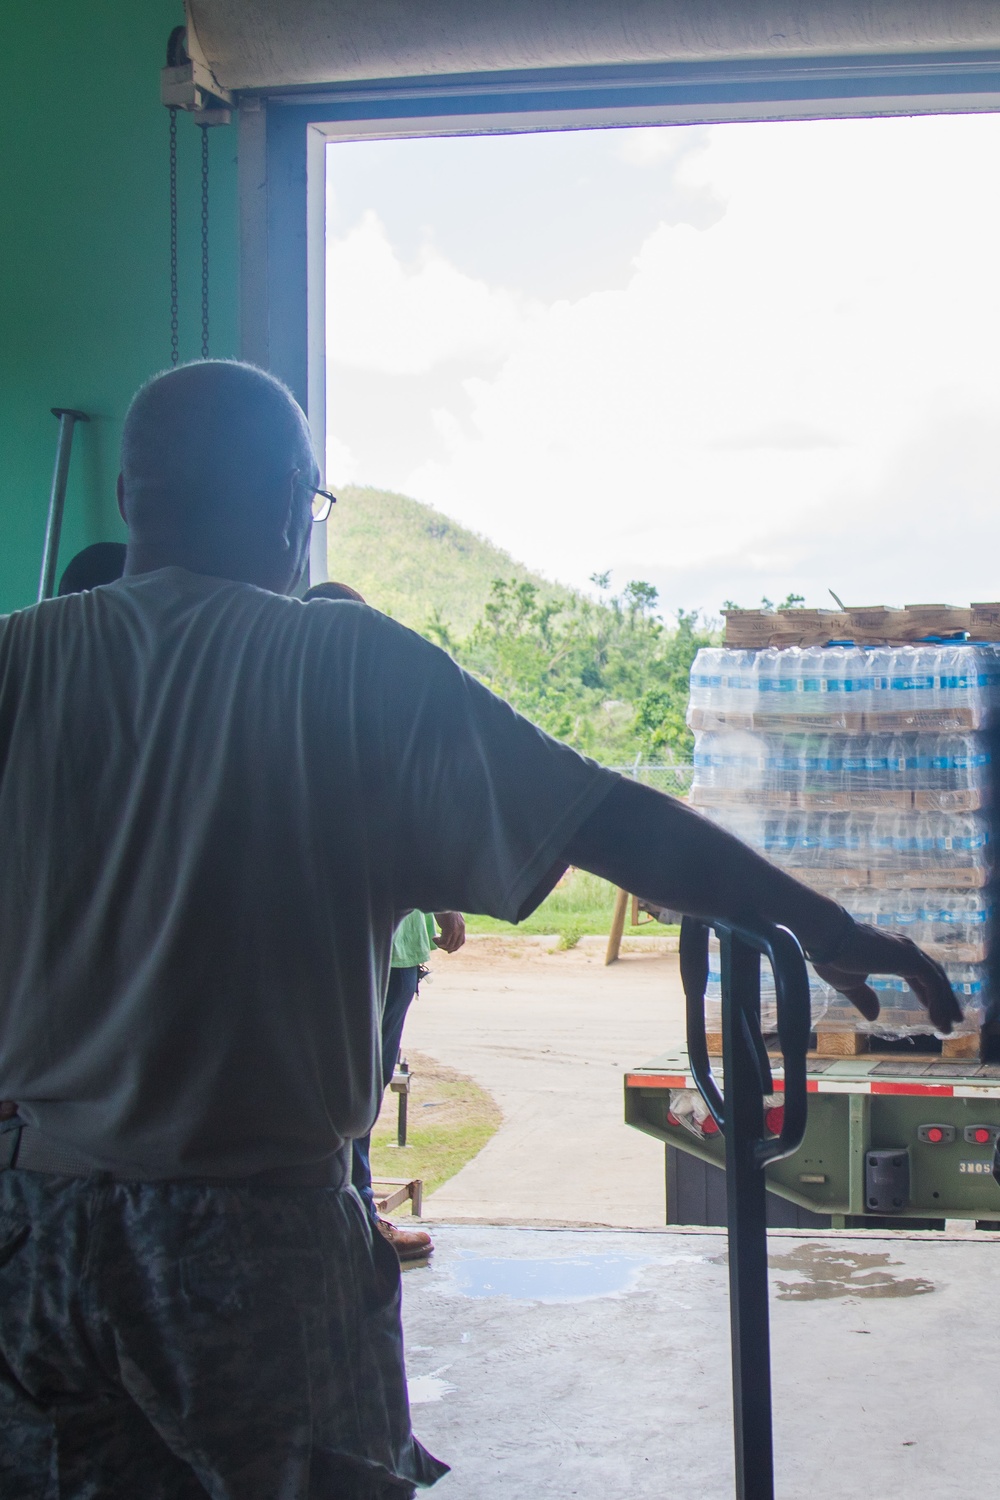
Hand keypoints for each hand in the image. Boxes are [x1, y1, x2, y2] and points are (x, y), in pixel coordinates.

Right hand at [433, 911, 465, 953]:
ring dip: (441, 945)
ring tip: (435, 939)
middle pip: (455, 945)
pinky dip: (438, 942)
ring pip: (449, 944)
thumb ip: (451, 924)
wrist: (441, 899)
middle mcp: (460, 928)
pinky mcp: (449, 928)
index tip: (448, 951)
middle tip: (438, 944)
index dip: (455, 947)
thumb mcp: (450, 917)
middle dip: (446, 948)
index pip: (461, 941)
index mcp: (462, 925)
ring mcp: (455, 929)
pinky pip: (444, 941)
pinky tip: (433, 937)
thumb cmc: (443, 907)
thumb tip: (445, 932)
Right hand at [813, 924, 962, 1033]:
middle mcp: (904, 949)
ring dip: (945, 1005)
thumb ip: (864, 998)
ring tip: (949, 1027)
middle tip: (953, 1020)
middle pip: (934, 976)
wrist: (827, 938)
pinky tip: (938, 1020)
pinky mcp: (909, 959)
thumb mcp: (849, 983)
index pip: (919, 973)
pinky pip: (932, 984)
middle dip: (945, 999)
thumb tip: (874, 1016)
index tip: (931, 1010)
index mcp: (892, 952)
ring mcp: (908, 952)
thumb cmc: (833, 956)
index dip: (927, 993)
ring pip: (937, 981)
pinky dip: (938, 1002)